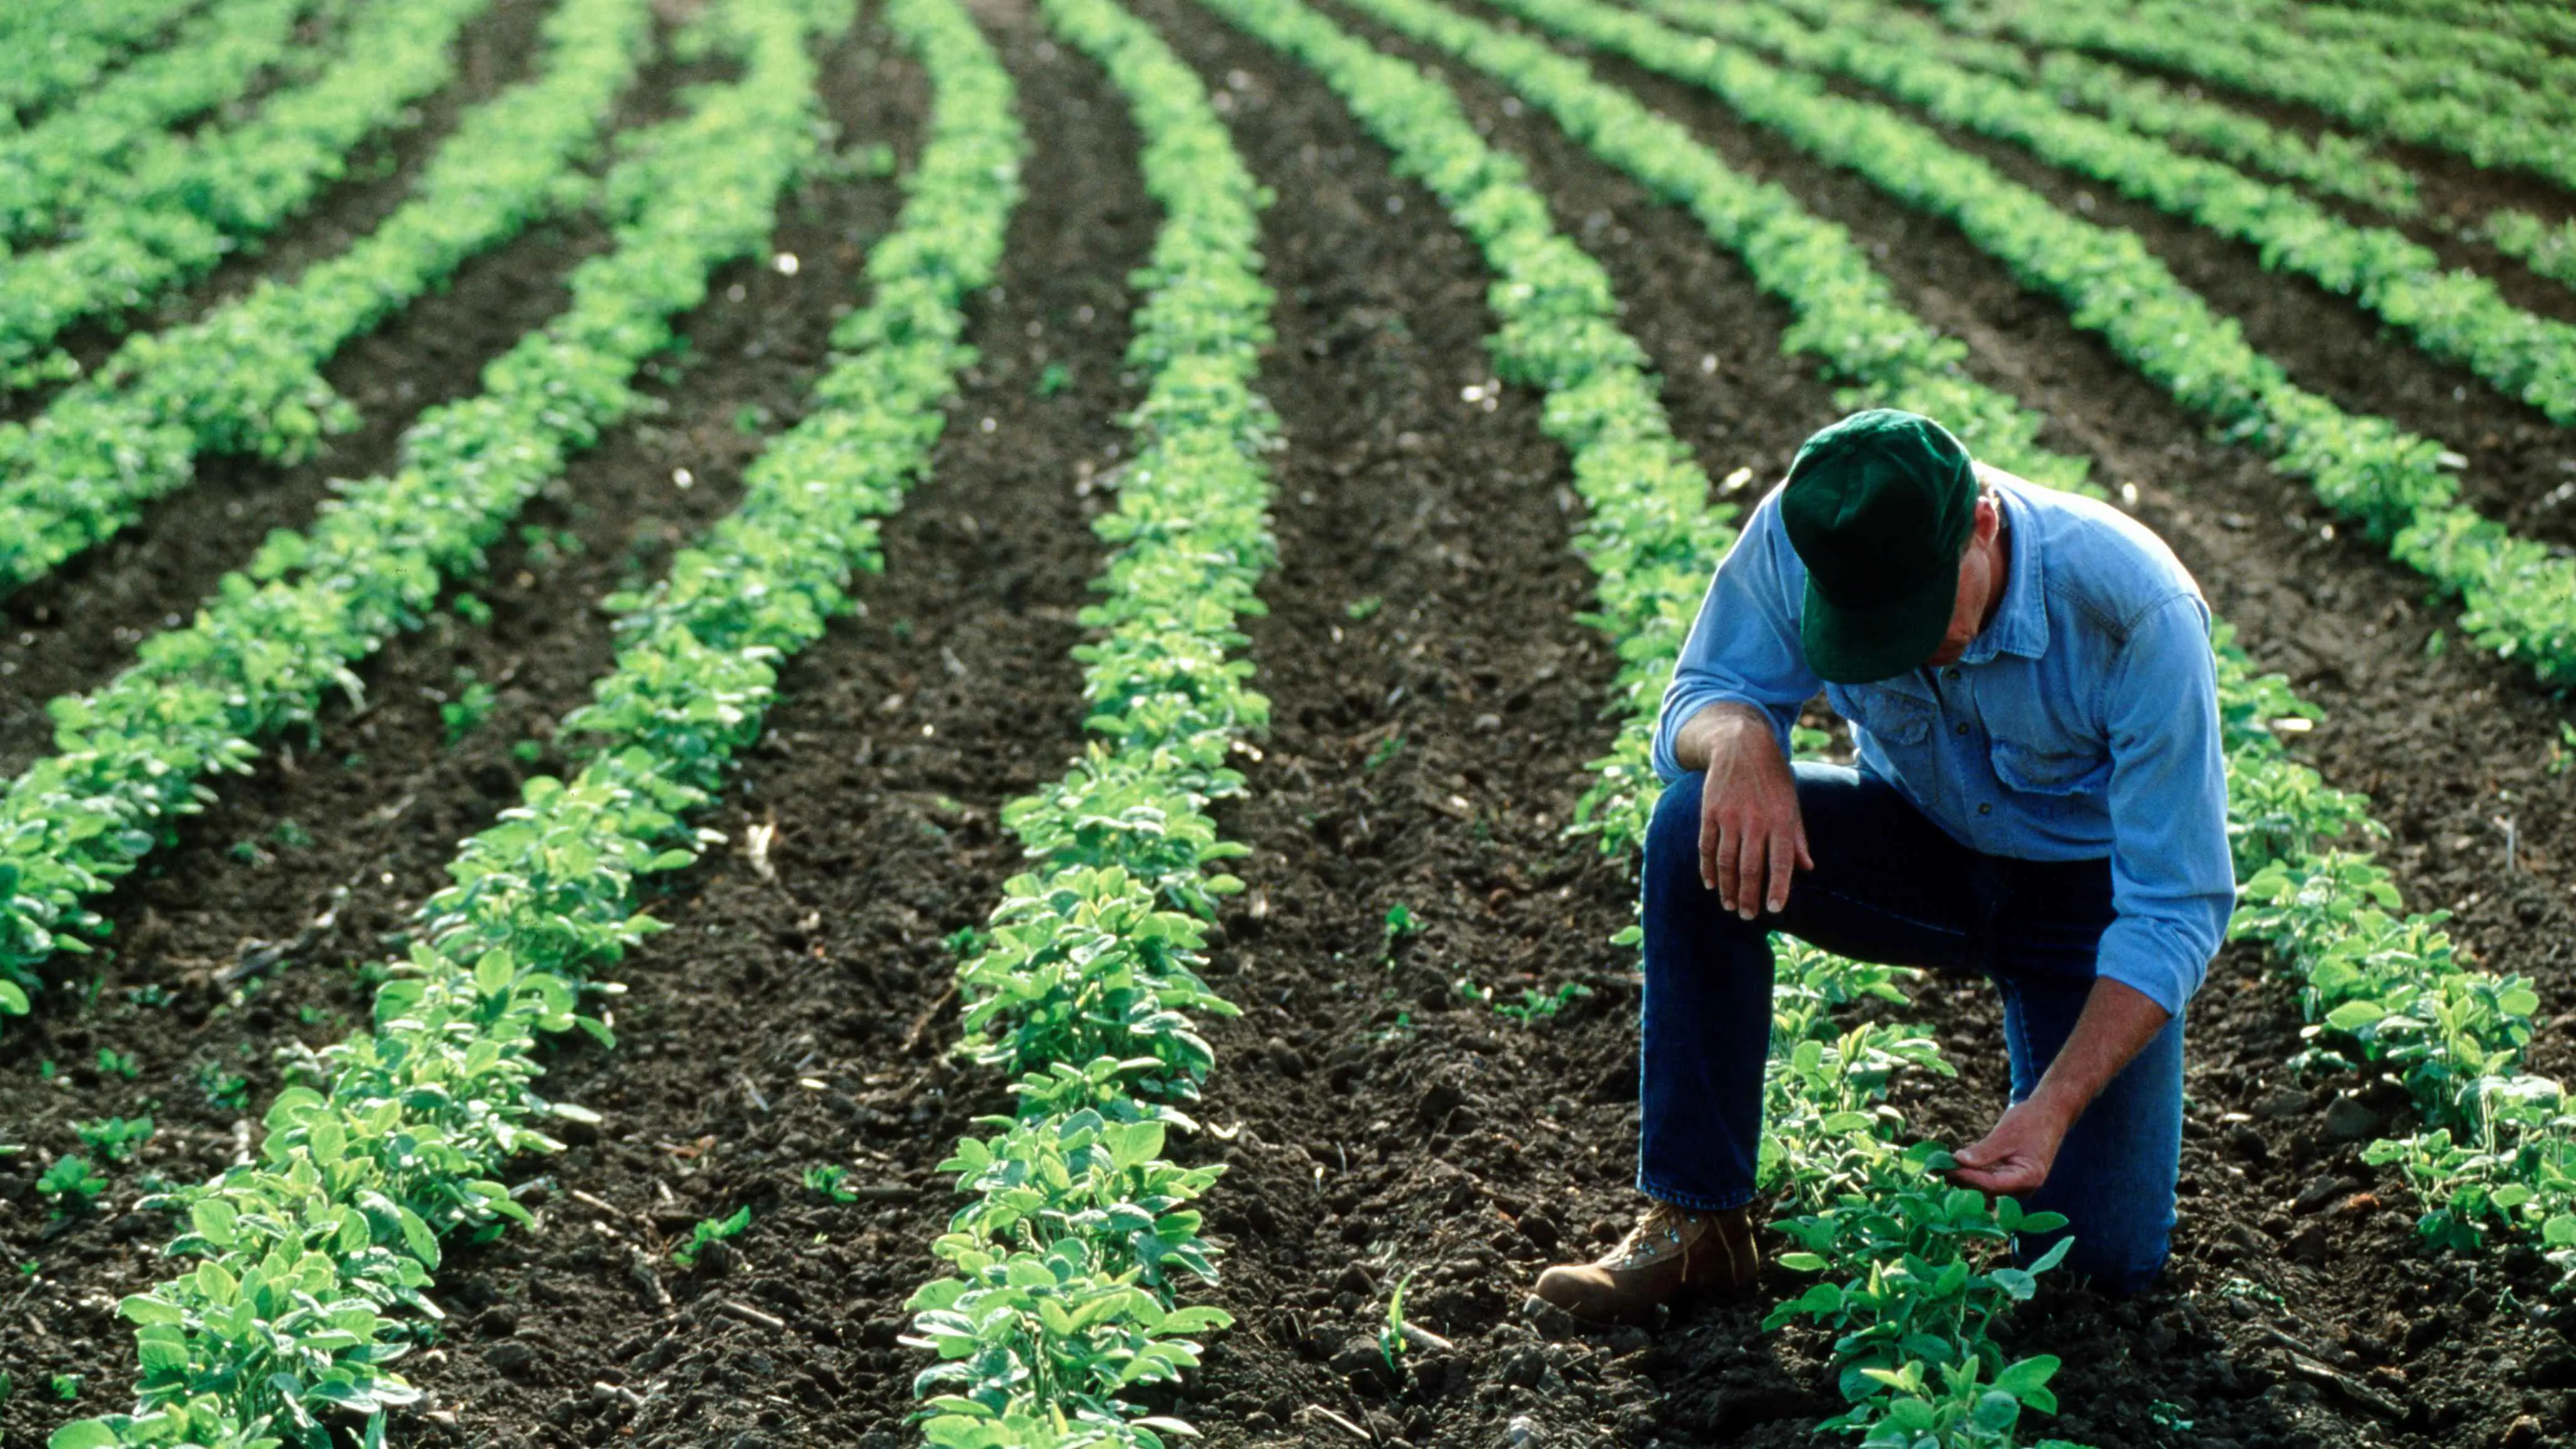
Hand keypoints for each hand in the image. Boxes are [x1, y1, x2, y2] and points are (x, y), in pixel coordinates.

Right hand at [1687, 706, 1812, 919]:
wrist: (1741, 745)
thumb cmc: (1772, 778)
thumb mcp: (1792, 803)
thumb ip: (1797, 837)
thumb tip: (1807, 868)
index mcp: (1780, 820)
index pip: (1781, 863)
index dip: (1778, 889)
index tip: (1775, 910)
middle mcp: (1755, 820)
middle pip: (1750, 868)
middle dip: (1748, 896)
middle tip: (1747, 915)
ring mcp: (1729, 816)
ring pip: (1726, 861)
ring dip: (1727, 887)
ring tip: (1729, 905)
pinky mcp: (1709, 812)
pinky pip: (1706, 846)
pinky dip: (1707, 868)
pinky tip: (1710, 883)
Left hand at [1950, 1097, 2072, 1196]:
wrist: (2050, 1114)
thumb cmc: (2030, 1121)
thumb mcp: (2005, 1134)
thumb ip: (1983, 1151)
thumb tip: (1958, 1160)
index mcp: (2028, 1178)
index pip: (1992, 1184)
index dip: (1968, 1177)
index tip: (1947, 1168)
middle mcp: (2025, 1188)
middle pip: (1988, 1189)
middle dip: (1964, 1179)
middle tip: (1938, 1169)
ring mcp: (2019, 1185)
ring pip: (1987, 1186)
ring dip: (1966, 1178)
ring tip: (1942, 1168)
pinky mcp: (2013, 1178)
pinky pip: (1991, 1180)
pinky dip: (1975, 1173)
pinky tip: (1956, 1166)